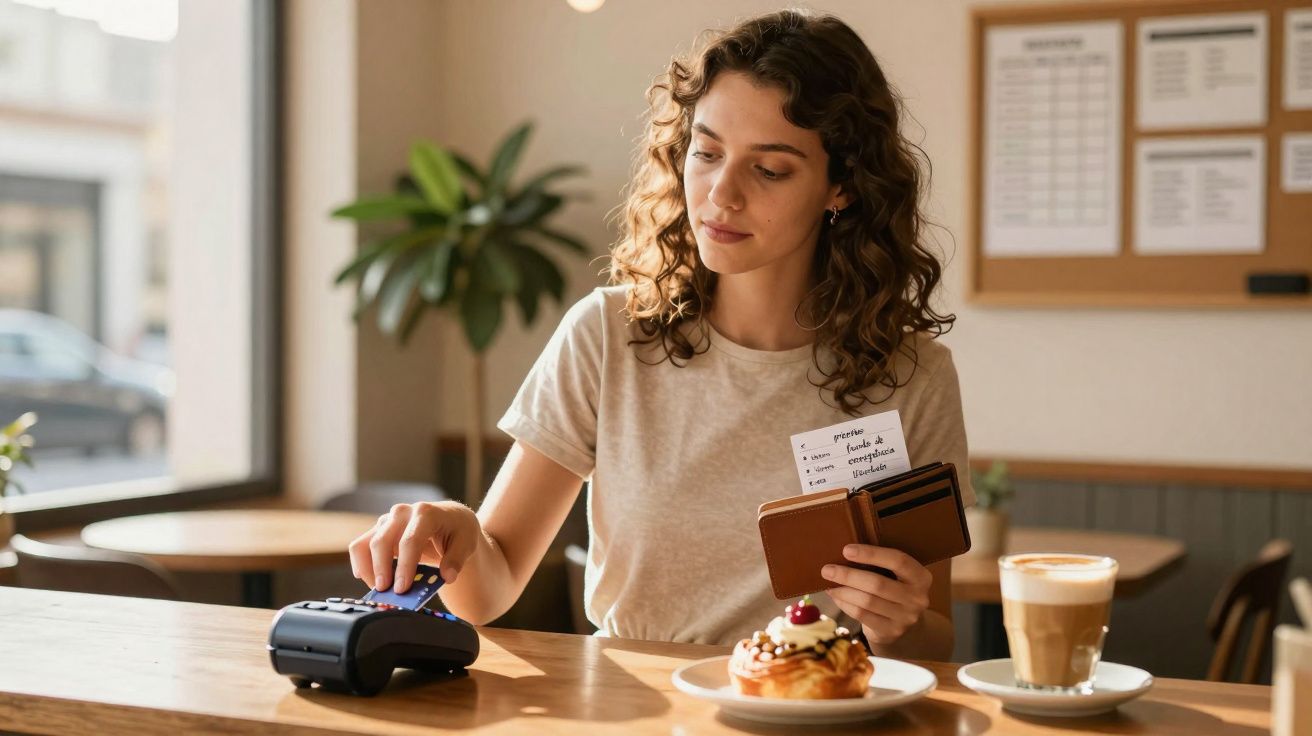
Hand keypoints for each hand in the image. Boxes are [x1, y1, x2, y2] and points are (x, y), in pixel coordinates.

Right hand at [347, 501, 480, 593]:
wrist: (449, 518)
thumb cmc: (458, 530)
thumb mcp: (467, 542)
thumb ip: (457, 559)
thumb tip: (447, 576)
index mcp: (426, 513)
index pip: (410, 540)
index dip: (405, 566)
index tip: (402, 588)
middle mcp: (402, 513)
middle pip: (382, 541)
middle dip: (382, 569)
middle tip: (387, 593)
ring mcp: (387, 521)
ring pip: (365, 543)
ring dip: (368, 569)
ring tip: (379, 590)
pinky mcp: (378, 531)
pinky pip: (360, 547)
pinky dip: (361, 565)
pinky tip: (369, 580)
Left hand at [821, 544, 932, 645]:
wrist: (902, 623)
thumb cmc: (893, 588)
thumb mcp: (896, 575)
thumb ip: (880, 564)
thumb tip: (844, 552)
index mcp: (921, 577)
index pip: (898, 561)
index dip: (872, 554)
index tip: (846, 550)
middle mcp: (918, 598)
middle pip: (878, 584)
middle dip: (849, 575)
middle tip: (827, 570)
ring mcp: (906, 618)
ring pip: (867, 601)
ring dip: (843, 591)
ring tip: (828, 583)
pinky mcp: (891, 631)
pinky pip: (862, 615)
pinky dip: (845, 604)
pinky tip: (835, 596)